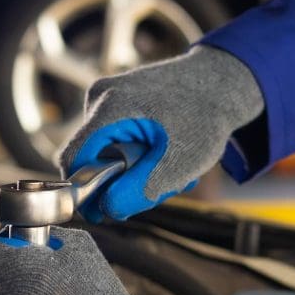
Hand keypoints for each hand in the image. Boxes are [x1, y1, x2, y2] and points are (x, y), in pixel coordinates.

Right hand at [58, 45, 263, 221]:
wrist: (221, 81)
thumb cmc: (205, 117)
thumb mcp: (178, 163)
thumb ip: (139, 190)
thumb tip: (105, 210)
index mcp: (110, 107)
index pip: (74, 159)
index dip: (83, 192)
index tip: (105, 212)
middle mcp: (100, 97)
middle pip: (90, 158)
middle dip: (121, 180)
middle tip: (161, 185)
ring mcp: (106, 97)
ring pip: (104, 152)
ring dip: (135, 169)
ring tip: (172, 165)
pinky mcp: (115, 102)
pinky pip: (114, 140)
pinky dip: (138, 154)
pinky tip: (165, 152)